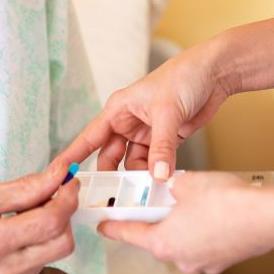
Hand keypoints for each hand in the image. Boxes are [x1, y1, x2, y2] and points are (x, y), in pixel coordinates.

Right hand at [0, 165, 78, 273]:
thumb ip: (24, 187)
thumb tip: (58, 175)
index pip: (50, 222)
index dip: (67, 196)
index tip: (68, 177)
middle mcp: (7, 269)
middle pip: (63, 241)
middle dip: (65, 211)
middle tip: (54, 190)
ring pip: (57, 250)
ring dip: (54, 224)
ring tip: (31, 207)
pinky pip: (45, 257)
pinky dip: (43, 237)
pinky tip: (24, 225)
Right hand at [57, 42, 234, 177]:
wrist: (214, 74)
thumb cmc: (183, 78)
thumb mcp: (167, 112)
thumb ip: (161, 147)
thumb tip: (156, 176)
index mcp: (118, 110)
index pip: (88, 138)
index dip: (73, 158)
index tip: (59, 177)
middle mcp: (128, 123)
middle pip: (110, 158)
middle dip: (111, 177)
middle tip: (110, 199)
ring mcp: (146, 133)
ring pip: (132, 164)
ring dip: (137, 179)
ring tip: (141, 194)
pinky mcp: (165, 141)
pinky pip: (154, 163)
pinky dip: (156, 174)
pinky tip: (159, 184)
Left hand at [98, 172, 273, 273]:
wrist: (265, 217)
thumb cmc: (226, 202)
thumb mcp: (188, 182)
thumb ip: (173, 185)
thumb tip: (174, 186)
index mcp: (163, 242)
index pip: (129, 233)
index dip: (113, 226)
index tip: (103, 225)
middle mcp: (180, 258)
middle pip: (159, 235)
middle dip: (160, 216)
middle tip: (161, 198)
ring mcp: (203, 262)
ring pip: (185, 238)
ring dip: (185, 221)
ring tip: (197, 199)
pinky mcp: (223, 260)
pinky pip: (206, 242)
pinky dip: (206, 228)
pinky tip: (216, 211)